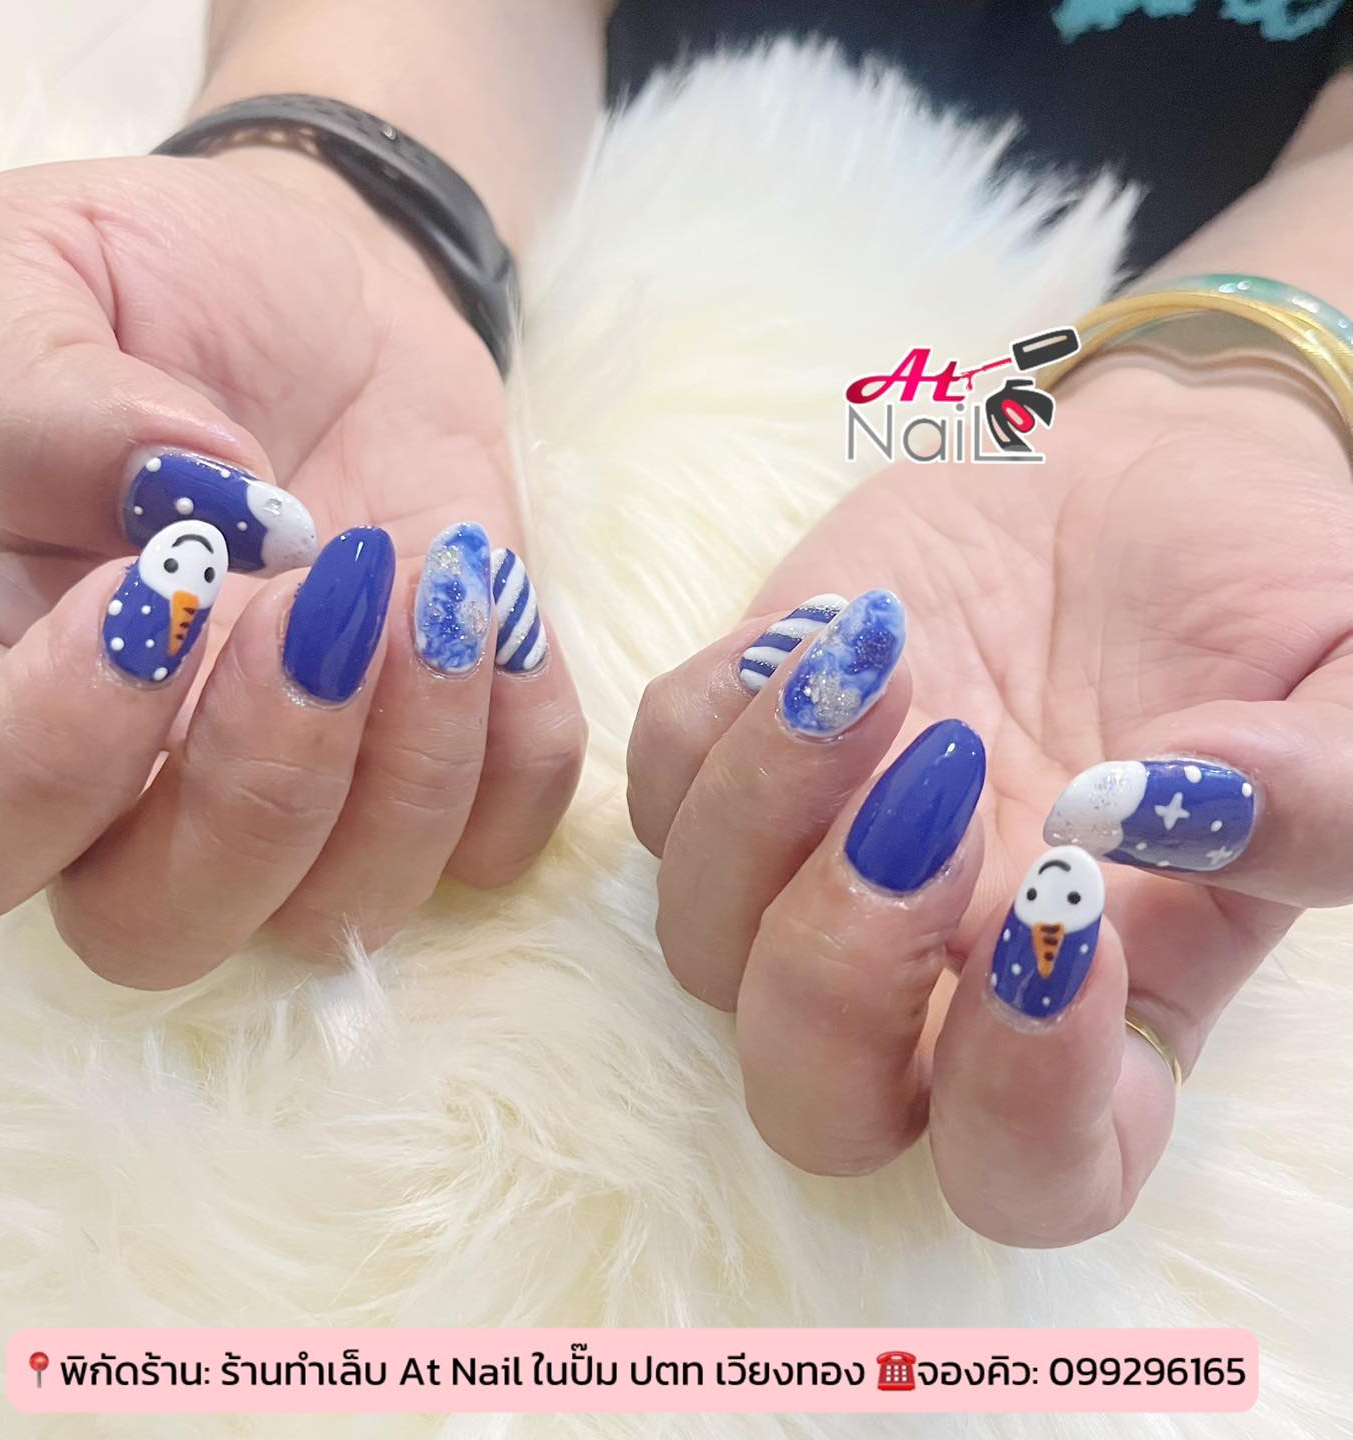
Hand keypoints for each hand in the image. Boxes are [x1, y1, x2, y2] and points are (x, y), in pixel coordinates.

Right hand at [0, 151, 584, 983]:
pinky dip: (518, 741)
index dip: (47, 759)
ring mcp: (306, 790)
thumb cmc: (164, 285)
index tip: (162, 582)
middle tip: (318, 597)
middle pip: (155, 931)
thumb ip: (31, 382)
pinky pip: (496, 846)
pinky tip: (485, 599)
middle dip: (261, 786)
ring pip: (344, 915)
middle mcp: (138, 779)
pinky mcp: (444, 765)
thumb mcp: (38, 262)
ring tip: (430, 577)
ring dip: (414, 761)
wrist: (333, 297)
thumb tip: (168, 495)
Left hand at [627, 362, 1351, 1243]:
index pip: (1030, 1174)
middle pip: (811, 1100)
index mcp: (1108, 1011)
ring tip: (887, 661)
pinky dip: (710, 725)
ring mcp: (823, 865)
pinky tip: (833, 635)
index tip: (1071, 915)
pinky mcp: (751, 750)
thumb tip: (1183, 807)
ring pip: (701, 950)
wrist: (1149, 486)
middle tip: (944, 782)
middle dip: (843, 965)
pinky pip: (656, 790)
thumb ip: (1329, 792)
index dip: (1025, 1103)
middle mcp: (941, 973)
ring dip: (763, 816)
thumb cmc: (1268, 602)